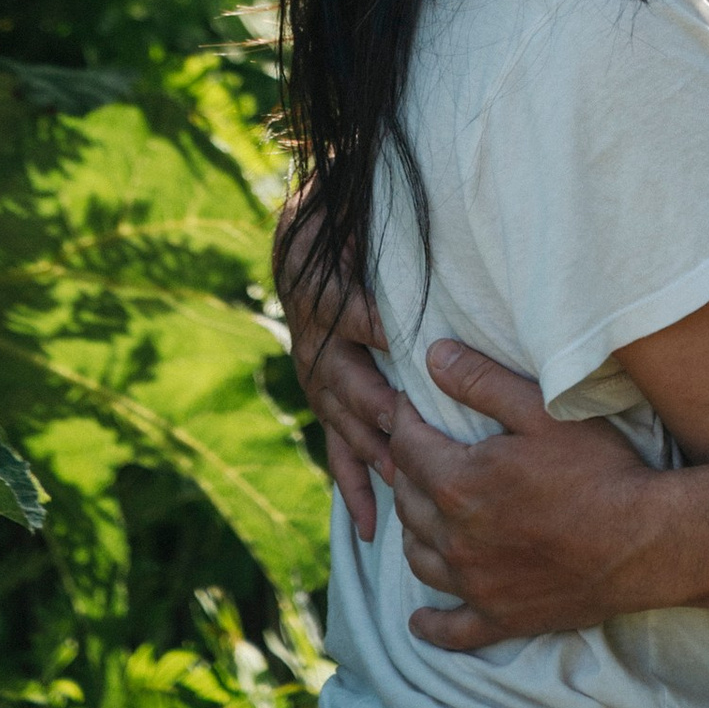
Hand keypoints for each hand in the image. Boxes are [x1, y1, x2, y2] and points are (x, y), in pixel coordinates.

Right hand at [276, 186, 395, 538]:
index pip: (350, 311)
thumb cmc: (338, 218)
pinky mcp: (326, 402)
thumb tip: (394, 182)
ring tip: (403, 484)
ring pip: (343, 422)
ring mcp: (319, 380)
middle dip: (377, 405)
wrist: (298, 243)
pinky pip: (336, 451)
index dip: (374, 323)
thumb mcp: (346, 199)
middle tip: (410, 428)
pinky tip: (372, 526)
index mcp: (322, 292)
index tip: (403, 337)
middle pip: (345, 378)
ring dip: (372, 452)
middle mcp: (315, 343)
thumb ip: (365, 203)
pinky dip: (354, 488)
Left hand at [388, 339, 672, 646]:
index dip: (403, 419)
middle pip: (408, 502)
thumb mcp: (541, 411)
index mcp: (458, 484)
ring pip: (420, 558)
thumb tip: (433, 356)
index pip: (407, 447)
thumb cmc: (597, 469)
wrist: (642, 541)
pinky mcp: (500, 618)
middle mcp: (456, 540)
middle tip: (420, 451)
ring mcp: (476, 585)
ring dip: (415, 531)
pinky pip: (451, 629)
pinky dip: (431, 625)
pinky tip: (421, 620)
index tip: (409, 404)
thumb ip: (481, 382)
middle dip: (408, 471)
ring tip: (424, 511)